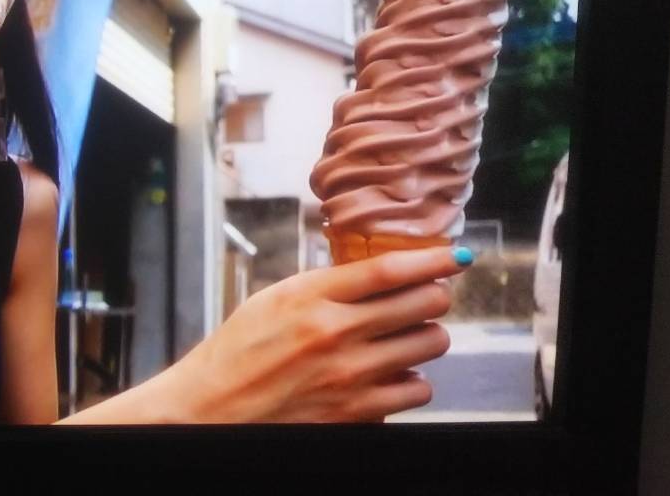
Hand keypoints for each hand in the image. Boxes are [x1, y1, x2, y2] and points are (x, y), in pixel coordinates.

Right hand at [74, 247, 467, 423]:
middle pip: (424, 303)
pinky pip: (418, 389)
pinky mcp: (358, 412)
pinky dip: (410, 381)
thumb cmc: (239, 351)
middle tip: (424, 299)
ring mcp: (350, 375)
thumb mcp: (275, 299)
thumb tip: (382, 273)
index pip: (389, 269)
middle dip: (432, 298)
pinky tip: (388, 375)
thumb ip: (326, 286)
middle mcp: (335, 332)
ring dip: (424, 338)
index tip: (456, 256)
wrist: (213, 408)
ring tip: (402, 339)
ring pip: (430, 345)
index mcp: (310, 295)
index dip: (433, 259)